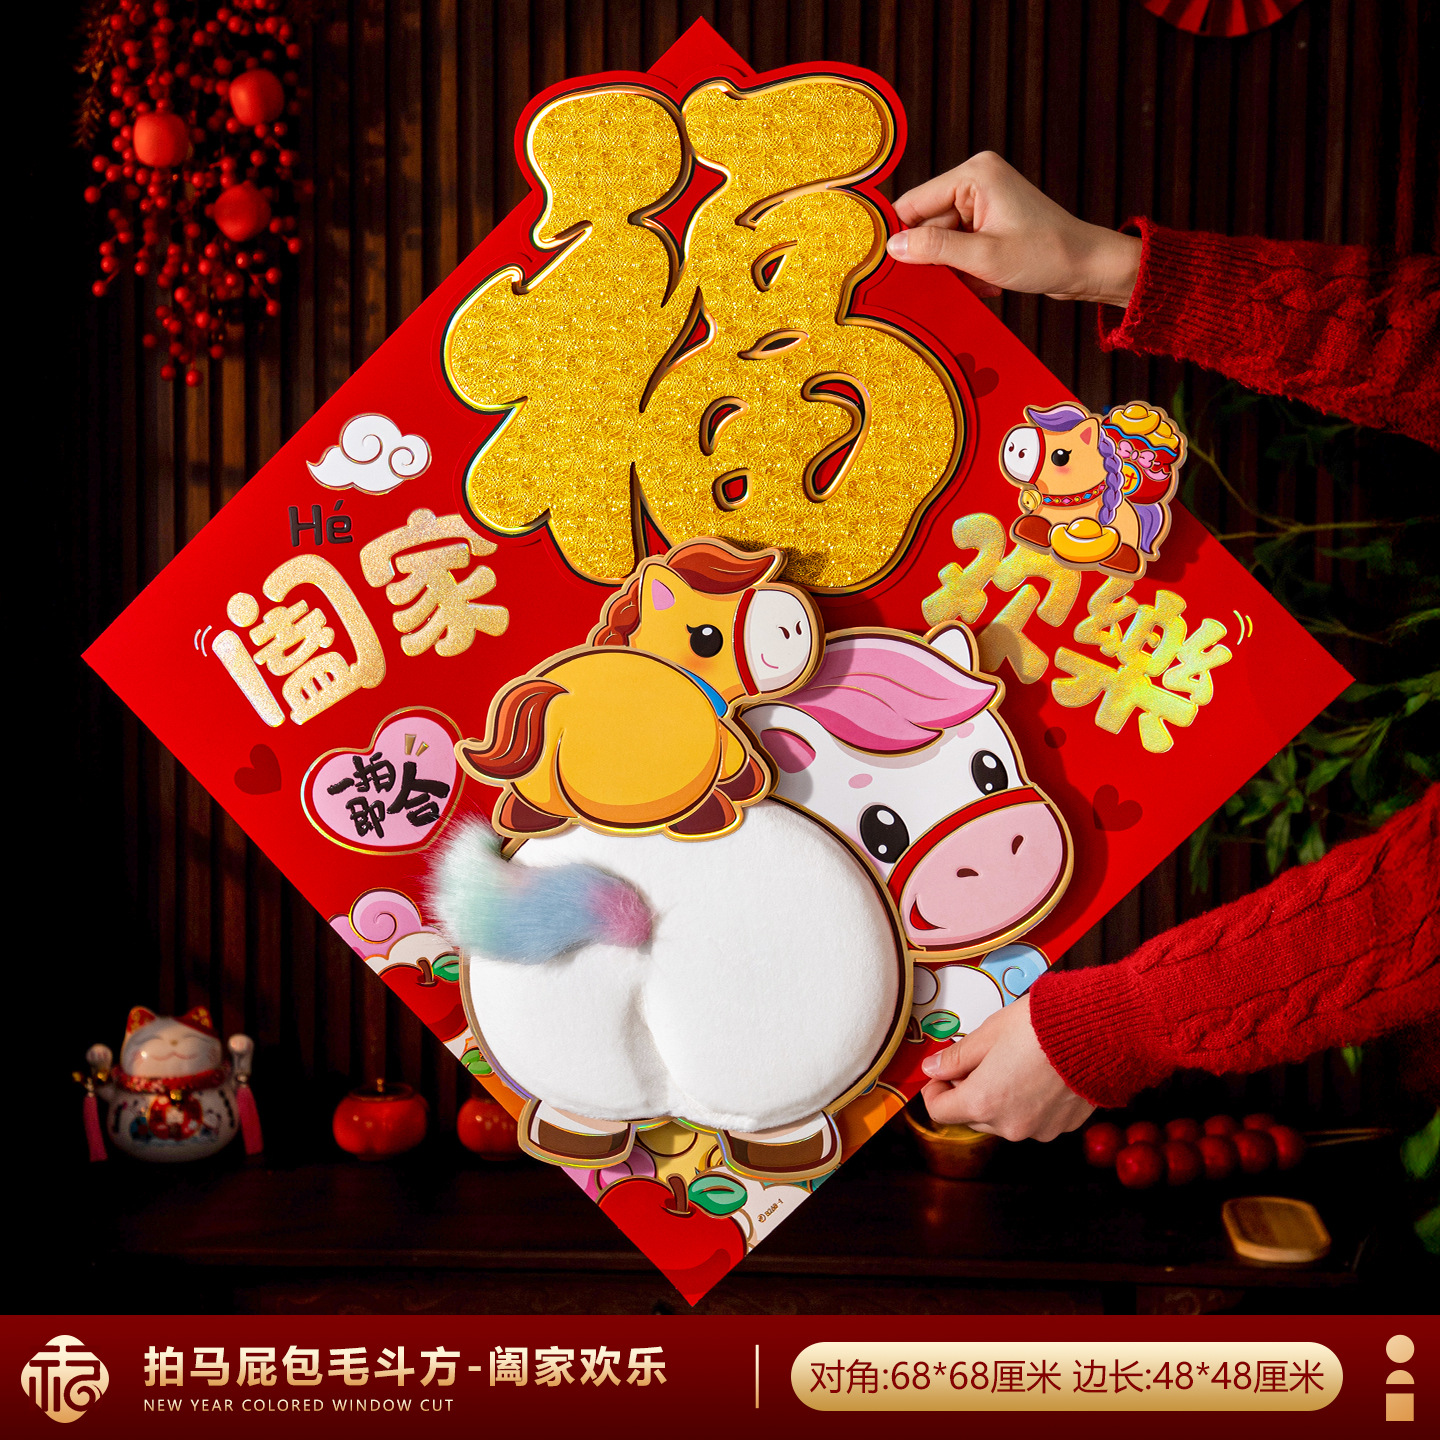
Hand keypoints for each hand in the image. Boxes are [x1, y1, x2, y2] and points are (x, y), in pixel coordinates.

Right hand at [887, 151, 1140, 307]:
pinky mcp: (990, 219)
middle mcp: (976, 179)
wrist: (1087, 266)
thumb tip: (892, 246)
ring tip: (979, 280)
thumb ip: (934, 249)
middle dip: (935, 257)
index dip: (901, 237)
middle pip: (928, 223)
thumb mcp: (983, 257)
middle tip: (952, 281)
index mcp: (974, 174)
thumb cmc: (1045, 256)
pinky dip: (967, 267)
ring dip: (953, 267)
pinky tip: (988, 280)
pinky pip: (960, 245)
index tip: (891, 269)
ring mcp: (984, 199)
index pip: (914, 203)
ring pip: (943, 239)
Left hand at [920, 994, 1094, 1141]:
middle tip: (981, 1059)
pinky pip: (1035, 1119)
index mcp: (982, 1102)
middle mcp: (1009, 1125)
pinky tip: (1040, 1074)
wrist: (1099, 1032)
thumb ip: (956, 1057)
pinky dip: (1030, 1102)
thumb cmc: (1041, 1026)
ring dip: (1001, 1098)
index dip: (935, 1090)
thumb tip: (932, 1069)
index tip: (941, 1073)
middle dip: (970, 1090)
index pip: (939, 1112)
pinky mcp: (1064, 1126)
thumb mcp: (988, 1033)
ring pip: (1004, 1120)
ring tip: (1015, 1062)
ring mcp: (1040, 1130)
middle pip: (972, 1116)